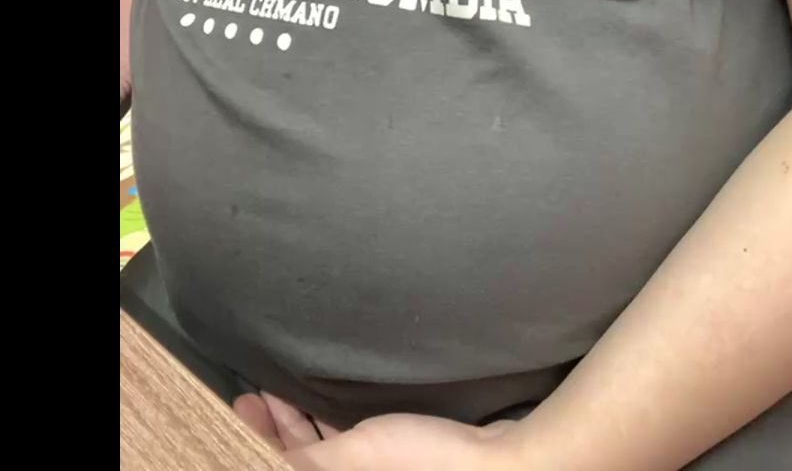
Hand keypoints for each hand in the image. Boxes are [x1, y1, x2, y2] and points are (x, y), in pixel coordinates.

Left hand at [234, 392, 524, 470]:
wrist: (488, 460)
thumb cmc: (419, 461)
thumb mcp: (350, 458)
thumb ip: (305, 461)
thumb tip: (260, 461)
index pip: (282, 467)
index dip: (255, 443)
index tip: (240, 410)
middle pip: (296, 459)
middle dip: (270, 431)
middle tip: (249, 396)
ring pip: (316, 451)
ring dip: (294, 423)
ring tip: (274, 391)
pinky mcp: (385, 460)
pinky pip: (340, 443)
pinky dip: (322, 424)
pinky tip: (314, 401)